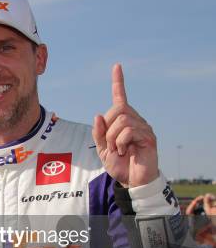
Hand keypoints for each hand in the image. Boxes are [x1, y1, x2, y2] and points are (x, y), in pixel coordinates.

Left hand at [92, 64, 158, 186]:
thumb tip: (98, 115)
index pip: (120, 98)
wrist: (132, 181)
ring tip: (117, 150)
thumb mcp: (102, 150)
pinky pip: (128, 130)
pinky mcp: (148, 136)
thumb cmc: (119, 165)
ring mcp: (143, 128)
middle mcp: (135, 120)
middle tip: (109, 144)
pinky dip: (120, 142)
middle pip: (117, 109)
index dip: (118, 82)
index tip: (116, 66)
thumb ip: (98, 133)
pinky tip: (124, 151)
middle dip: (107, 127)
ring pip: (122, 120)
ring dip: (112, 137)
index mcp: (122, 121)